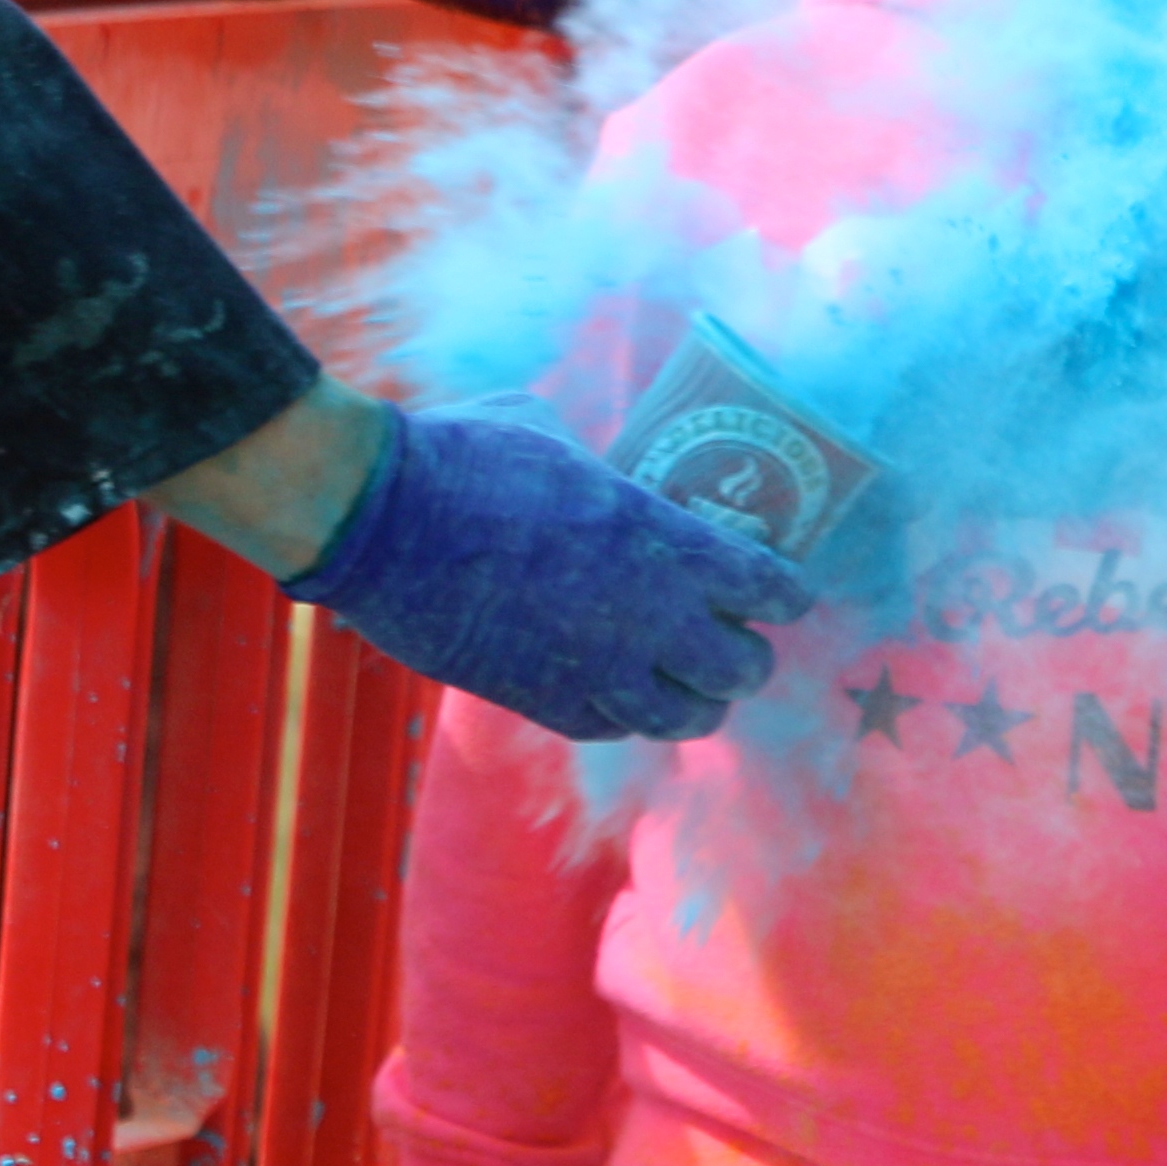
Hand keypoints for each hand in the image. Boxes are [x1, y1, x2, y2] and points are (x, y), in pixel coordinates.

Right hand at [279, 403, 804, 737]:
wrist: (379, 518)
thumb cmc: (467, 454)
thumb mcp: (559, 437)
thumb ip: (605, 473)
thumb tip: (613, 474)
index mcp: (661, 538)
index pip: (767, 586)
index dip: (787, 595)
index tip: (788, 596)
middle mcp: (646, 616)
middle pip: (741, 668)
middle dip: (747, 657)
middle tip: (738, 642)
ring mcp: (595, 669)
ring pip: (687, 718)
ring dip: (698, 701)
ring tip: (693, 686)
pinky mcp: (542, 704)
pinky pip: (615, 727)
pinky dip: (630, 714)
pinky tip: (624, 694)